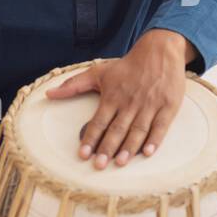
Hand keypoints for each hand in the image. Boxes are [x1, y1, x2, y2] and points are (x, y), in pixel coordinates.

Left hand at [45, 30, 194, 168]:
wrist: (159, 51)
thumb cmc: (127, 66)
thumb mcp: (99, 72)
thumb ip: (74, 85)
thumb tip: (49, 94)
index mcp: (113, 96)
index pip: (99, 121)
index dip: (91, 137)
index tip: (83, 154)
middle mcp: (130, 102)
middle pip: (117, 128)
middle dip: (107, 148)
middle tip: (99, 165)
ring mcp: (149, 105)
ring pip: (137, 130)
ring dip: (129, 147)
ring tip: (120, 162)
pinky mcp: (167, 106)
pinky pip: (160, 126)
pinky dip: (155, 140)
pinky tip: (148, 152)